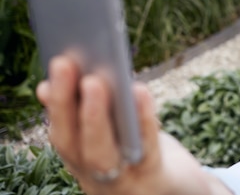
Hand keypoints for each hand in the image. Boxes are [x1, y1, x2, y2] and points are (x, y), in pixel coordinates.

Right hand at [36, 56, 232, 194]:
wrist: (185, 193)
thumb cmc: (150, 157)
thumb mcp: (119, 136)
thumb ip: (93, 115)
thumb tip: (58, 84)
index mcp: (87, 163)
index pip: (64, 137)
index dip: (55, 107)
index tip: (48, 78)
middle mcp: (98, 178)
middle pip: (74, 146)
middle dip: (65, 105)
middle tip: (64, 64)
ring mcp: (124, 184)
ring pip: (102, 154)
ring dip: (94, 116)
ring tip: (94, 79)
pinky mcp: (155, 180)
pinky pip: (146, 149)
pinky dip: (142, 119)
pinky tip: (140, 91)